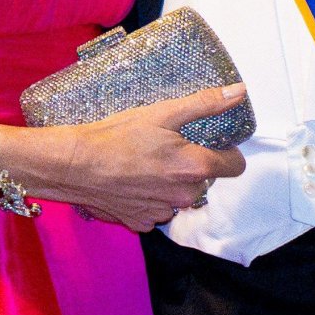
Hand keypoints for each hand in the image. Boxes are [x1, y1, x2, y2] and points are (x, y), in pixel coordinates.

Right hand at [40, 84, 247, 231]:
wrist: (75, 165)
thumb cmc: (118, 135)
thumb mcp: (164, 112)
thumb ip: (205, 104)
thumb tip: (238, 92)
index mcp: (195, 167)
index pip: (235, 166)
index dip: (226, 151)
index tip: (208, 141)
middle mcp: (184, 195)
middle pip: (204, 181)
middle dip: (192, 166)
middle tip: (167, 148)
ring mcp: (162, 212)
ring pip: (179, 197)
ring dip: (170, 184)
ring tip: (147, 164)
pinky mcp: (141, 222)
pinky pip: (157, 210)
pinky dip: (150, 198)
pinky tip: (133, 182)